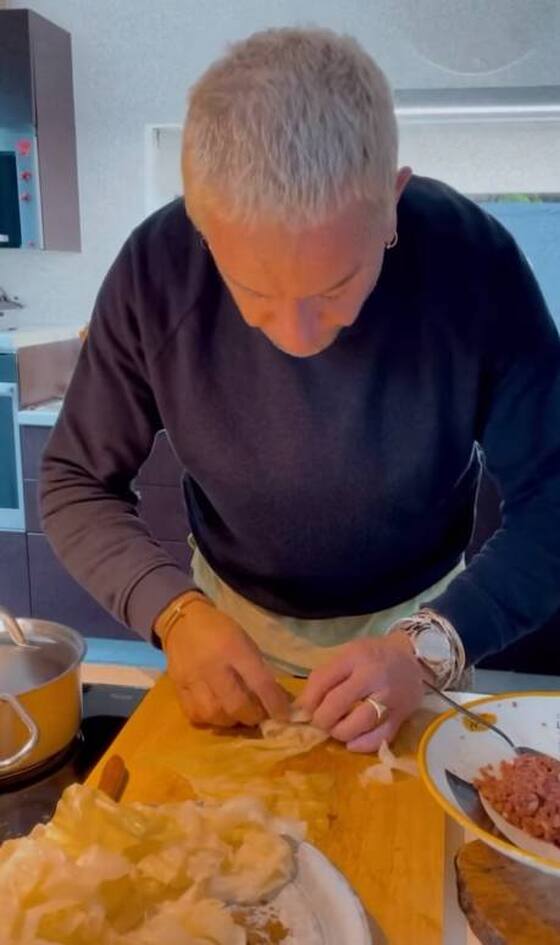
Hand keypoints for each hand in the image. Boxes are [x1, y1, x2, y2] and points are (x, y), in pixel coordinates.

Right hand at [165, 599, 290, 727]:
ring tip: (237, 714)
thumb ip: (258, 670)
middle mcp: (212, 666)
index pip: (260, 683)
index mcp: (234, 649)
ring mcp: (192, 679)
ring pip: (216, 715)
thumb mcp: (245, 642)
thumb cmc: (221, 631)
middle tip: (259, 715)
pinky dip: (211, 719)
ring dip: (232, 720)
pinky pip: (196, 715)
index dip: (275, 704)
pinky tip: (217, 711)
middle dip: (253, 716)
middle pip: (237, 705)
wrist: (183, 623)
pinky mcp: (177, 689)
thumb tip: (276, 699)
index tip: (284, 717)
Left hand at [297, 631, 424, 751]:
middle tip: (320, 722)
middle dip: (322, 719)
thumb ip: (325, 676)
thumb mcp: (347, 654)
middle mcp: (373, 676)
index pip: (323, 681)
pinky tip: (352, 743)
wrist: (412, 658)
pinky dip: (362, 745)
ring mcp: (389, 697)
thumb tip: (301, 706)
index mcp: (355, 657)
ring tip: (336, 730)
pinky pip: (380, 737)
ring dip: (340, 732)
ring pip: (358, 724)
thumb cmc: (373, 656)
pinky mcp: (401, 715)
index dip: (308, 700)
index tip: (304, 710)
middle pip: (337, 704)